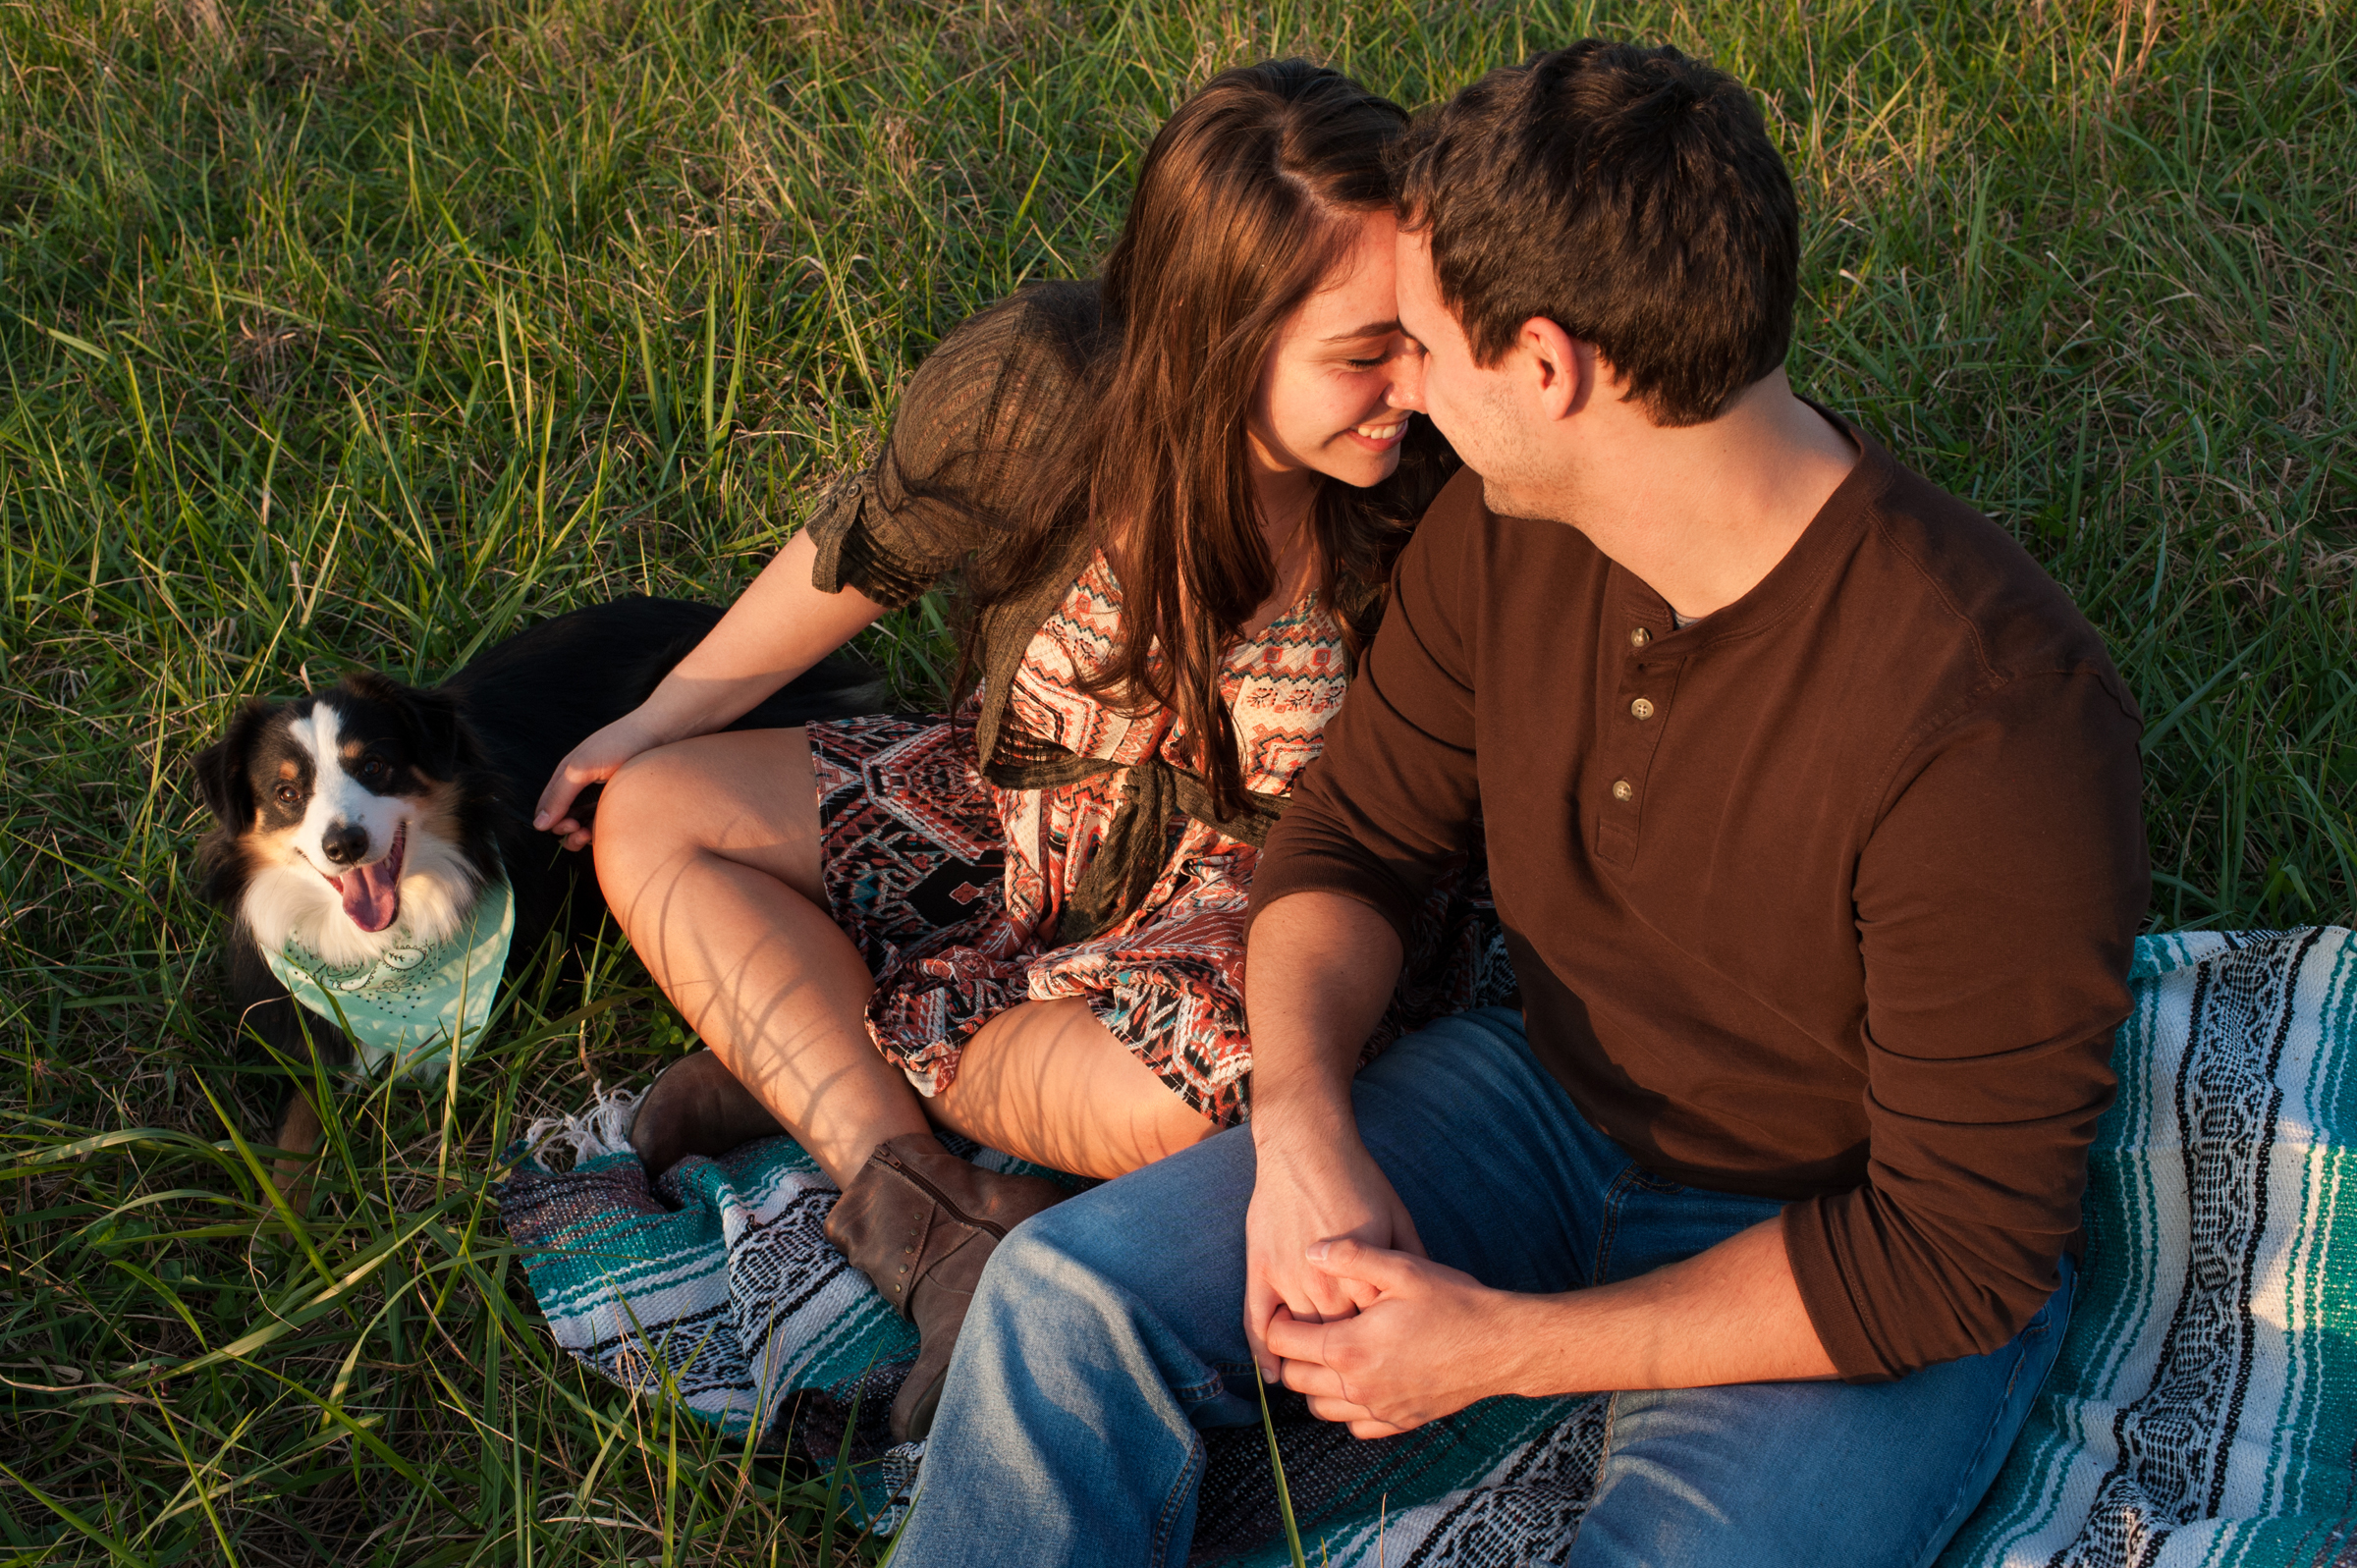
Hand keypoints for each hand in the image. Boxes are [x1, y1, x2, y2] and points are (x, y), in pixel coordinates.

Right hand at [534, 711, 667, 849]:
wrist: (663, 732)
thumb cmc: (621, 742)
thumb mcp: (582, 767)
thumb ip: (559, 795)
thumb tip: (538, 825)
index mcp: (568, 777)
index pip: (548, 810)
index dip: (553, 823)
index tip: (570, 825)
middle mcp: (583, 789)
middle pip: (565, 822)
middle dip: (568, 833)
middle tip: (581, 830)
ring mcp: (603, 796)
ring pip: (586, 827)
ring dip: (584, 837)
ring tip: (592, 833)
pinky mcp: (623, 803)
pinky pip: (608, 825)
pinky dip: (605, 832)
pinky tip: (615, 829)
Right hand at [1243, 1130, 1423, 1381]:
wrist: (1307, 1147)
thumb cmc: (1358, 1178)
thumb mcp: (1398, 1217)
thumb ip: (1411, 1258)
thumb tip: (1429, 1290)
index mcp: (1365, 1275)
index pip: (1375, 1329)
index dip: (1380, 1345)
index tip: (1386, 1356)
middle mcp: (1327, 1284)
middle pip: (1338, 1339)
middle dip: (1347, 1357)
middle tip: (1354, 1372)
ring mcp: (1290, 1279)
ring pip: (1300, 1336)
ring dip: (1308, 1358)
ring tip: (1318, 1377)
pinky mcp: (1261, 1270)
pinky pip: (1257, 1322)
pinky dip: (1263, 1352)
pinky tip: (1272, 1372)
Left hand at [1267, 1238, 1529, 1438]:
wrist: (1502, 1346)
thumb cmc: (1453, 1303)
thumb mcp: (1403, 1267)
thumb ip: (1351, 1255)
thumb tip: (1311, 1250)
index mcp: (1348, 1347)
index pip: (1282, 1343)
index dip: (1277, 1322)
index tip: (1285, 1308)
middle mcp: (1357, 1386)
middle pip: (1295, 1379)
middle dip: (1292, 1355)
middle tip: (1306, 1328)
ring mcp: (1379, 1410)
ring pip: (1320, 1408)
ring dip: (1316, 1383)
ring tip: (1332, 1353)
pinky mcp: (1400, 1422)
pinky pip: (1355, 1425)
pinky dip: (1348, 1408)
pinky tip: (1363, 1380)